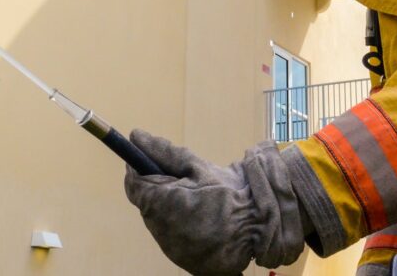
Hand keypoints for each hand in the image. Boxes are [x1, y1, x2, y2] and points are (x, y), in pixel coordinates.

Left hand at [124, 131, 304, 275]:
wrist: (261, 230)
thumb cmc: (232, 195)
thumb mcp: (200, 168)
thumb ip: (165, 153)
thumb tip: (137, 137)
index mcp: (162, 202)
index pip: (135, 182)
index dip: (141, 167)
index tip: (151, 157)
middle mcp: (159, 229)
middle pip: (147, 201)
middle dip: (160, 187)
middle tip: (187, 178)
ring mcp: (170, 247)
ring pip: (160, 219)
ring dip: (171, 206)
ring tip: (200, 199)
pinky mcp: (182, 259)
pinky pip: (173, 235)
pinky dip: (182, 223)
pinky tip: (203, 217)